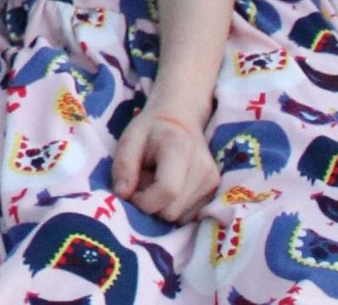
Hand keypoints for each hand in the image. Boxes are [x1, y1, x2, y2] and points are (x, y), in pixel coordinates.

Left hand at [113, 108, 218, 223]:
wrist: (181, 120)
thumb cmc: (151, 130)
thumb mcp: (129, 139)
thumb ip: (123, 165)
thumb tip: (123, 195)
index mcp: (180, 149)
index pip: (167, 190)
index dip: (143, 200)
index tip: (131, 191)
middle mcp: (202, 167)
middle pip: (171, 211)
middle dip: (151, 203)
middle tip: (144, 180)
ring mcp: (212, 181)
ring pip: (179, 217)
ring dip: (162, 206)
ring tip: (158, 181)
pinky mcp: (214, 191)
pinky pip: (188, 216)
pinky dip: (174, 207)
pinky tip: (171, 187)